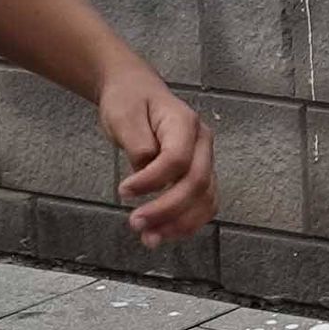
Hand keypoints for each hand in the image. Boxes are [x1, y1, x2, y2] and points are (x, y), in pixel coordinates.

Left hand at [101, 71, 216, 242]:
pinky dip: (187, 223)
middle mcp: (202, 143)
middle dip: (167, 209)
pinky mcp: (198, 175)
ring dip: (180, 223)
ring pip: (205, 199)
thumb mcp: (123, 114)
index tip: (124, 191)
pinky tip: (165, 233)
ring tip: (150, 238)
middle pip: (196, 183)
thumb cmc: (129, 100)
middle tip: (136, 224)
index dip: (152, 180)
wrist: (136, 91)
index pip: (177, 158)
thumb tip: (144, 167)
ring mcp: (204, 160)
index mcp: (184, 123)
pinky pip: (203, 204)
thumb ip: (136, 141)